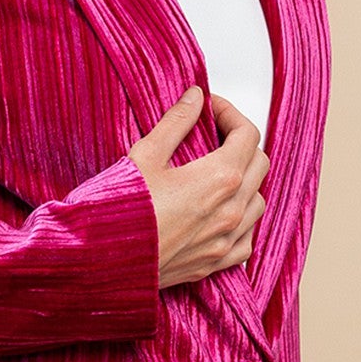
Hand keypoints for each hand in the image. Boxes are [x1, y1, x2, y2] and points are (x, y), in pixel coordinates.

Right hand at [127, 87, 269, 290]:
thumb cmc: (119, 212)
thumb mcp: (145, 155)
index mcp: (218, 179)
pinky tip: (221, 214)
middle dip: (241, 142)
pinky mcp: (214, 263)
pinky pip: (247, 240)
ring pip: (258, 201)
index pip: (247, 135)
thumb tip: (195, 98)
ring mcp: (224, 240)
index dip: (230, 114)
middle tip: (214, 134)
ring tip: (218, 173)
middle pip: (259, 163)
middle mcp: (230, 211)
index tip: (211, 109)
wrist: (101, 262)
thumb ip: (176, 122)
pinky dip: (242, 222)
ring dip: (246, 181)